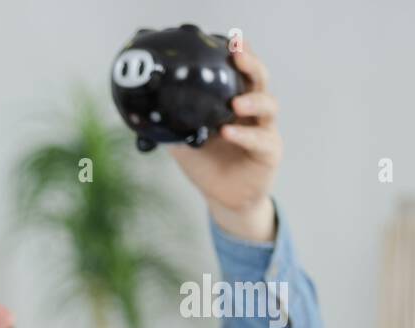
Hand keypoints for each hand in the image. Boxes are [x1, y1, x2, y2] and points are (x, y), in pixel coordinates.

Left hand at [167, 44, 281, 239]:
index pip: (241, 74)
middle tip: (237, 57)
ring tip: (236, 104)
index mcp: (235, 104)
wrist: (223, 199)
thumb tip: (145, 116)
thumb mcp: (185, 144)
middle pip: (260, 81)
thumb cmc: (208, 166)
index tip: (230, 41)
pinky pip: (260, 140)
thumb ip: (172, 128)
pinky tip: (229, 133)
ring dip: (253, 102)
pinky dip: (244, 136)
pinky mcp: (270, 153)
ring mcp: (265, 131)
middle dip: (251, 66)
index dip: (240, 56)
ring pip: (268, 107)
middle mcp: (253, 113)